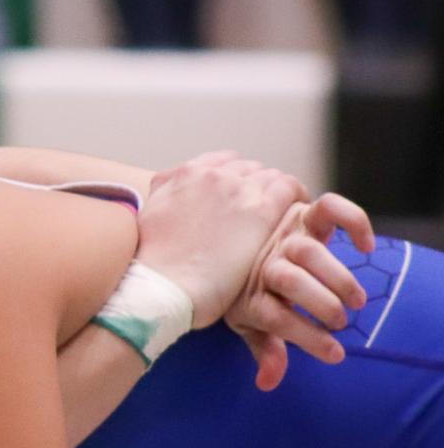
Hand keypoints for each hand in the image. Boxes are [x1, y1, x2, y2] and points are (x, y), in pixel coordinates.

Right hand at [136, 152, 308, 330]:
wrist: (164, 286)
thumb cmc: (155, 261)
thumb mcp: (150, 211)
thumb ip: (165, 189)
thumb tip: (172, 182)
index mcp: (186, 174)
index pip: (224, 162)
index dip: (237, 179)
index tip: (243, 196)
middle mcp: (213, 175)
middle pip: (250, 168)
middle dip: (258, 186)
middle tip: (265, 211)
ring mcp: (238, 190)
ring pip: (272, 176)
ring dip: (278, 193)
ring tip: (284, 215)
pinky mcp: (260, 211)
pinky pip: (290, 189)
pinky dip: (296, 198)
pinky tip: (298, 216)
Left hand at [226, 193, 376, 391]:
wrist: (232, 244)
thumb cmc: (249, 292)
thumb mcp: (250, 324)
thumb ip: (266, 351)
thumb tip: (267, 383)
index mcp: (249, 295)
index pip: (275, 317)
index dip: (307, 337)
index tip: (336, 354)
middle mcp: (263, 263)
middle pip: (290, 280)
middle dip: (323, 305)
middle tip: (342, 321)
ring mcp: (282, 238)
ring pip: (309, 251)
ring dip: (338, 277)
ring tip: (356, 300)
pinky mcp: (301, 215)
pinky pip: (328, 208)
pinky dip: (353, 222)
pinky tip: (366, 247)